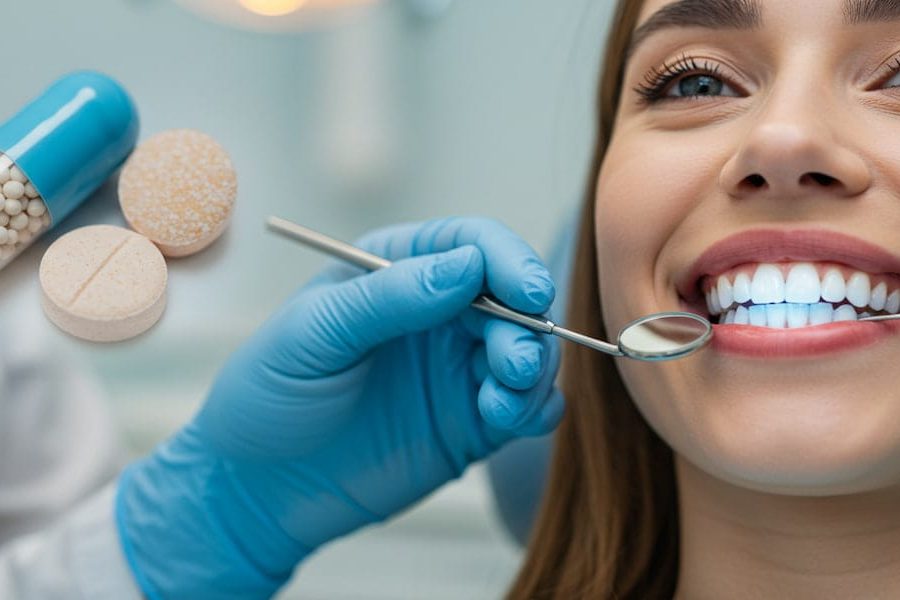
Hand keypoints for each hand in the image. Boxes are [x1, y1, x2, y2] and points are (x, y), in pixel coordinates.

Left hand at [115, 217, 563, 598]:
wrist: (259, 489)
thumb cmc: (270, 397)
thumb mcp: (313, 335)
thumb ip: (388, 298)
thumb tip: (467, 265)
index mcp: (398, 270)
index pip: (471, 244)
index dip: (508, 260)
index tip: (527, 292)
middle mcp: (438, 312)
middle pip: (513, 298)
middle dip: (525, 326)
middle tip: (511, 365)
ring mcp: (458, 367)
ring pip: (528, 351)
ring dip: (533, 372)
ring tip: (501, 405)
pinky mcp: (472, 421)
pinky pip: (526, 404)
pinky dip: (535, 408)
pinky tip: (511, 420)